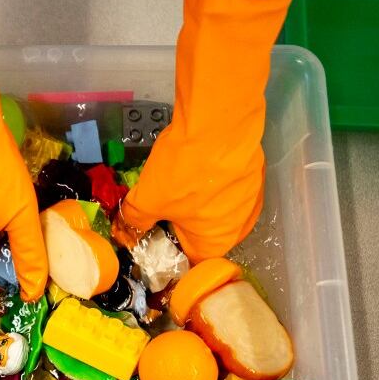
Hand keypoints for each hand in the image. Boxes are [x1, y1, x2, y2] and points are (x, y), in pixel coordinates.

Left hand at [118, 0, 292, 262]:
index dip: (163, 247)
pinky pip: (226, 184)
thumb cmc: (185, 169)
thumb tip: (124, 231)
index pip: (186, 259)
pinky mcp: (254, 171)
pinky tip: (195, 162)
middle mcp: (240, 227)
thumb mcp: (148, 198)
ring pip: (215, 205)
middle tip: (157, 202)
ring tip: (174, 179)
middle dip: (179, 221)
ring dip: (195, 198)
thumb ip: (134, 220)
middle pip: (202, 232)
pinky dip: (210, 178)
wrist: (220, 120)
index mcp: (216, 243)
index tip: (148, 233)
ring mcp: (251, 198)